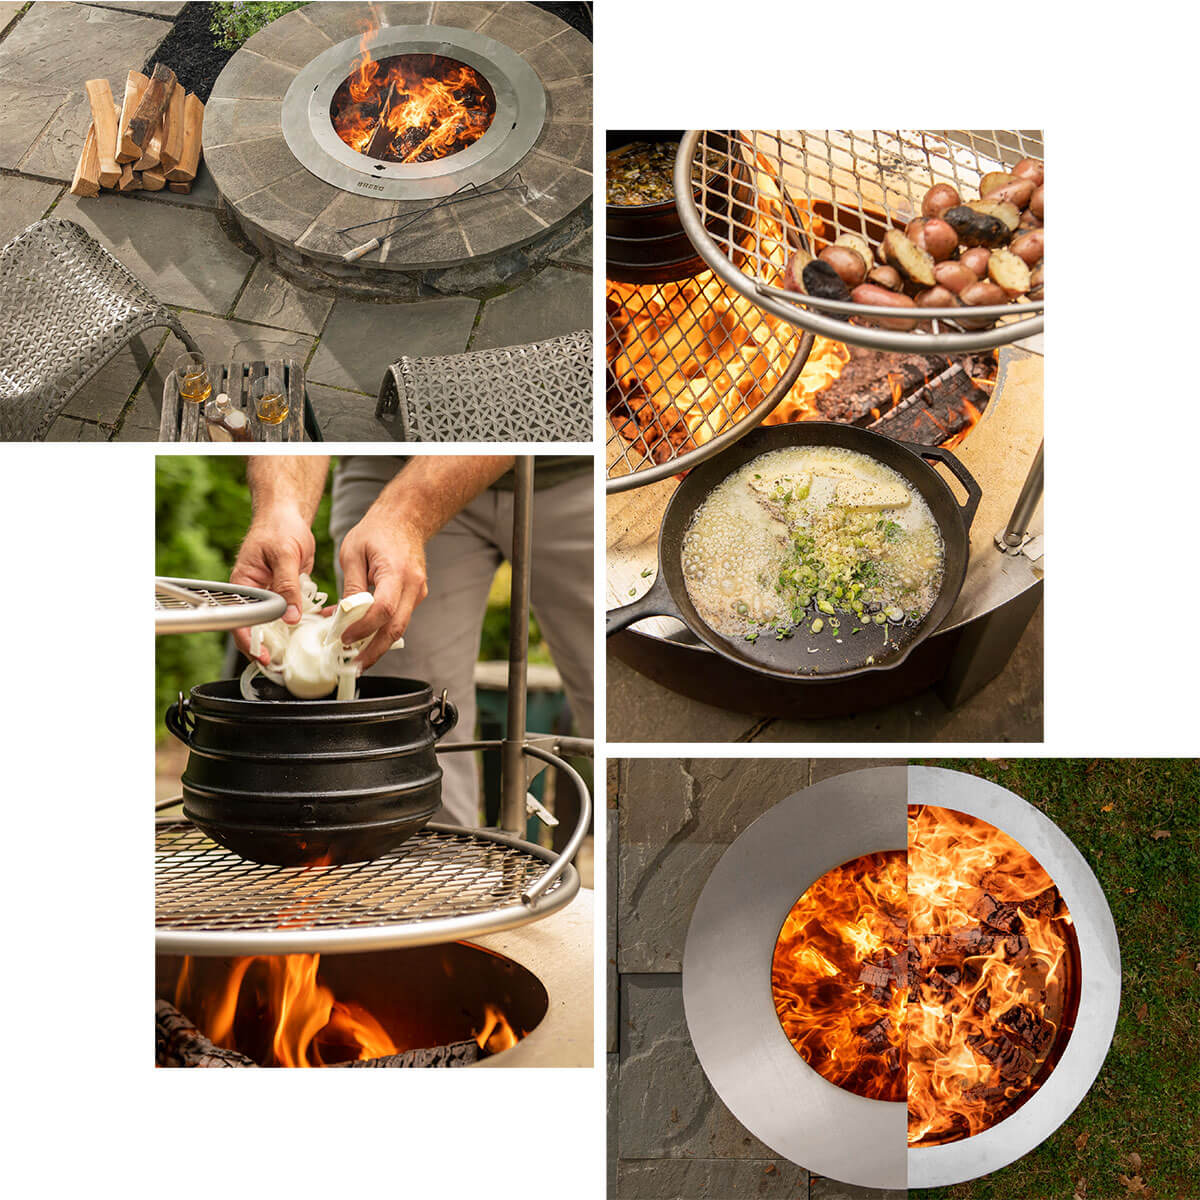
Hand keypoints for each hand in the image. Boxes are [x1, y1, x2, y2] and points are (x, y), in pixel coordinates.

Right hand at [230, 506, 316, 660]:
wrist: (289, 515)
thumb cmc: (278, 527)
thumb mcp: (284, 554)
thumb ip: (287, 586)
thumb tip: (290, 616)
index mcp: (243, 585)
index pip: (240, 621)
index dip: (250, 642)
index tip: (264, 656)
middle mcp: (255, 594)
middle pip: (258, 629)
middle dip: (271, 647)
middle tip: (286, 664)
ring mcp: (271, 595)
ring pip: (278, 625)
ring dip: (291, 638)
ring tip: (305, 652)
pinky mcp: (287, 594)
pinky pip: (294, 613)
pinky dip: (305, 622)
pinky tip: (319, 627)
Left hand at [338, 504, 428, 670]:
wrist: (406, 519)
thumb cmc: (377, 531)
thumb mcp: (353, 553)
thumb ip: (350, 586)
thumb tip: (343, 616)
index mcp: (396, 573)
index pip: (383, 610)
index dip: (363, 629)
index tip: (344, 639)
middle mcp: (413, 586)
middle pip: (396, 628)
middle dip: (374, 651)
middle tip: (354, 666)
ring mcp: (418, 593)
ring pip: (399, 627)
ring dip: (377, 644)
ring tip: (355, 657)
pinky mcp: (415, 596)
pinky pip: (398, 618)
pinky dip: (381, 629)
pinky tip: (363, 635)